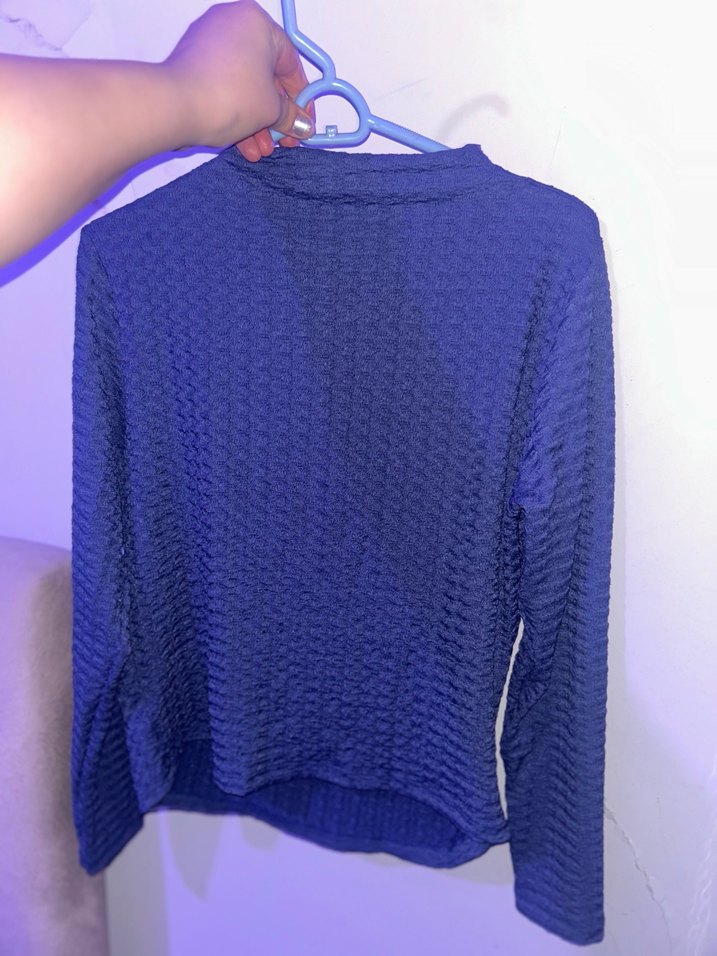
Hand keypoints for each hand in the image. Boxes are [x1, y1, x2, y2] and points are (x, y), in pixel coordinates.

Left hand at [165, 0, 316, 161]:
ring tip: (259, 149)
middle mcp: (231, 24)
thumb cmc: (227, 96)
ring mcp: (207, 42)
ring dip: (255, 122)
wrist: (174, 107)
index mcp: (256, 21)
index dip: (301, 97)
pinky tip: (241, 143)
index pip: (290, 62)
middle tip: (282, 139)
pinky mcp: (190, 62)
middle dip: (274, 115)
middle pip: (265, 75)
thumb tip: (301, 123)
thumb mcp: (270, 110)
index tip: (303, 120)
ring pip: (242, 85)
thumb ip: (290, 115)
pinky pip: (222, 87)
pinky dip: (234, 112)